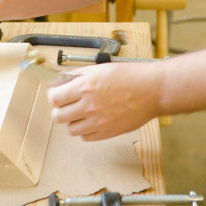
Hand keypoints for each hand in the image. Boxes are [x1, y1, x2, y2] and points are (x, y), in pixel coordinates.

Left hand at [47, 61, 161, 140]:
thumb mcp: (99, 68)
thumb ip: (78, 75)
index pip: (54, 98)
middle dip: (59, 110)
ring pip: (71, 129)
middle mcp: (89, 105)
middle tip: (65, 105)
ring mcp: (98, 121)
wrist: (151, 90)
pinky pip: (86, 137)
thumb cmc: (129, 76)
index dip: (53, 96)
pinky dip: (86, 130)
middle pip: (58, 117)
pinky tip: (92, 120)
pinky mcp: (108, 132)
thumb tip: (62, 80)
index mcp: (85, 86)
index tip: (56, 95)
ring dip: (72, 121)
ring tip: (81, 112)